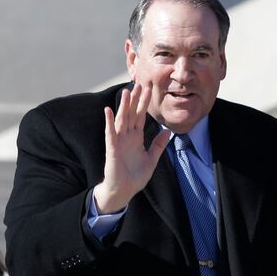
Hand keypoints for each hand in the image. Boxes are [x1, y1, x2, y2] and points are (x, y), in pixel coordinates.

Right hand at [94, 83, 171, 212]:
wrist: (123, 191)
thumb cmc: (134, 177)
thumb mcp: (152, 160)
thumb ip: (158, 145)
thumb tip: (168, 132)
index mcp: (136, 138)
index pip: (140, 117)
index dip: (144, 104)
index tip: (148, 90)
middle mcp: (127, 137)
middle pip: (131, 115)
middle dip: (135, 100)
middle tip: (139, 84)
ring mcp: (118, 142)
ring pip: (121, 120)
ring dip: (123, 106)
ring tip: (126, 92)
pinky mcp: (112, 149)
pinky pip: (110, 133)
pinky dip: (109, 122)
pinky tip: (108, 110)